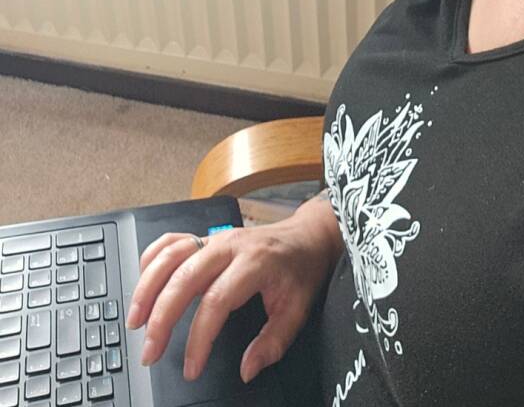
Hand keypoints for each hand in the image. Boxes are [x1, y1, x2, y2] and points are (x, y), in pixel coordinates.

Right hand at [125, 199, 341, 384]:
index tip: (192, 367)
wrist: (306, 236)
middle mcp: (229, 246)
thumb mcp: (298, 309)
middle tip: (149, 353)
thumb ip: (273, 342)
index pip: (216, 302)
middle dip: (160, 319)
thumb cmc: (301, 270)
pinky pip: (171, 241)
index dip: (199, 338)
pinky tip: (143, 283)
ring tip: (135, 321)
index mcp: (254, 263)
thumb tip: (247, 370)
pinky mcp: (206, 237)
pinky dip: (151, 259)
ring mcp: (214, 238)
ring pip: (170, 256)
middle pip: (183, 278)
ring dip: (147, 288)